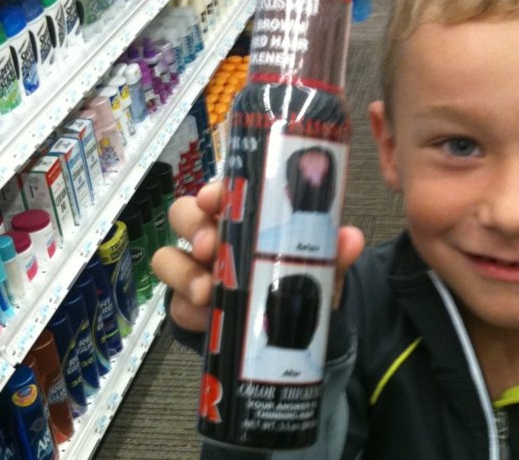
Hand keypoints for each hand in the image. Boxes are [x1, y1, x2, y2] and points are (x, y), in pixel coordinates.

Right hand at [152, 181, 364, 332]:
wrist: (288, 328)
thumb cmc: (296, 279)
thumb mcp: (319, 265)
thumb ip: (333, 252)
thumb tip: (351, 239)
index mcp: (244, 216)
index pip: (222, 191)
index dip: (214, 190)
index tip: (213, 199)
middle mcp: (214, 236)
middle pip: (184, 214)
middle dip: (193, 226)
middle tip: (209, 246)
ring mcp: (196, 270)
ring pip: (168, 258)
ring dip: (183, 272)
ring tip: (206, 291)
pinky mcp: (187, 305)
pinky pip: (174, 303)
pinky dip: (187, 309)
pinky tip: (206, 316)